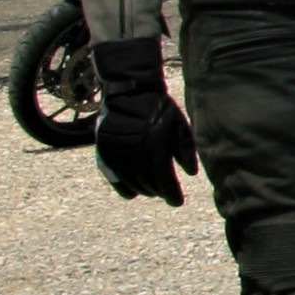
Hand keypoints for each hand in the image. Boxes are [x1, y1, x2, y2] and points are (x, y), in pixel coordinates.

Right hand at [91, 38, 194, 206]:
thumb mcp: (179, 124)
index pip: (163, 177)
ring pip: (130, 180)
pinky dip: (121, 187)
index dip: (170, 192)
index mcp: (155, 142)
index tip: (178, 202)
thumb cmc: (160, 108)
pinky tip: (130, 194)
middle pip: (146, 181)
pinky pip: (111, 174)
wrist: (130, 92)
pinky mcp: (103, 149)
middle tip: (167, 196)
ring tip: (152, 193)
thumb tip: (191, 174)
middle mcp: (134, 148)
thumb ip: (186, 149)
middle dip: (158, 191)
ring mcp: (116, 149)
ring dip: (142, 190)